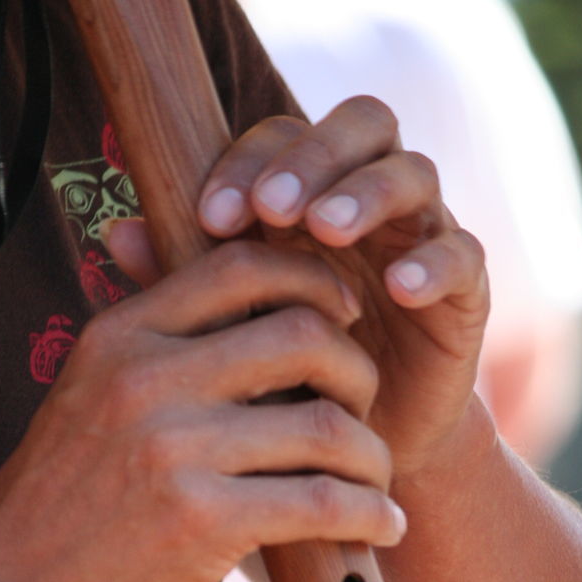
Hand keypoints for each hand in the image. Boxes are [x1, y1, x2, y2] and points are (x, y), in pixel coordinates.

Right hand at [0, 240, 404, 581]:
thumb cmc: (58, 505)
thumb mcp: (85, 398)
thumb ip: (146, 347)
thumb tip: (175, 274)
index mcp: (121, 338)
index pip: (241, 268)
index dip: (314, 282)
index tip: (345, 319)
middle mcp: (148, 380)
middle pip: (305, 335)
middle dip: (358, 373)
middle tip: (362, 413)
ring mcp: (174, 450)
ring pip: (325, 425)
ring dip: (371, 456)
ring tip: (374, 482)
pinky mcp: (201, 522)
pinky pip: (321, 503)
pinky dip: (370, 514)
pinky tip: (381, 528)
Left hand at [191, 96, 490, 478]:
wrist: (358, 456)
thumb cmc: (285, 385)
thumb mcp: (230, 337)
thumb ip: (185, 283)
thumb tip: (118, 232)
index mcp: (308, 200)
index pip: (285, 137)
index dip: (250, 161)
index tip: (211, 217)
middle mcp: (368, 205)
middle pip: (363, 126)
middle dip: (314, 157)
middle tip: (273, 208)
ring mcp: (420, 240)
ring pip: (415, 174)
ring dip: (368, 193)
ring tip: (326, 230)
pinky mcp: (463, 294)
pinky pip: (463, 256)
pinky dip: (433, 262)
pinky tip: (397, 288)